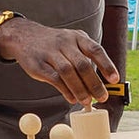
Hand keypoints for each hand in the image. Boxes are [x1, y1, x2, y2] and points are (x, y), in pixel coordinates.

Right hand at [0, 20, 121, 106]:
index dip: (107, 65)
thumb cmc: (54, 44)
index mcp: (77, 37)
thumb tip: (101, 82)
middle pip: (82, 64)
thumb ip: (85, 57)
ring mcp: (50, 53)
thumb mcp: (72, 41)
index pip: (95, 50)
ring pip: (68, 72)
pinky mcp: (38, 64)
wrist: (24, 36)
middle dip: (94, 83)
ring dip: (80, 89)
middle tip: (102, 97)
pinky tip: (72, 98)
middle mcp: (64, 43)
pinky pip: (54, 79)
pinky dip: (65, 90)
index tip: (115, 80)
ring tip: (87, 101)